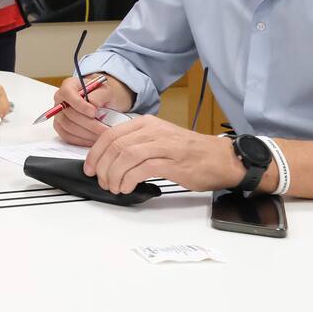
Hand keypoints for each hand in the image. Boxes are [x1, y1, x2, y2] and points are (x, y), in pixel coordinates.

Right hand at [51, 74, 133, 146]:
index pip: (67, 94)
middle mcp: (60, 100)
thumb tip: (93, 104)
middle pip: (69, 114)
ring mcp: (58, 115)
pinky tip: (94, 139)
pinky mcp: (60, 128)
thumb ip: (99, 95)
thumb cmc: (100, 95)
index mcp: (68, 86)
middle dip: (88, 123)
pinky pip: (68, 137)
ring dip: (87, 133)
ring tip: (102, 135)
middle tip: (104, 129)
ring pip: (68, 127)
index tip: (94, 112)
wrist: (100, 103)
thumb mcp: (105, 90)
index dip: (79, 104)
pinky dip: (82, 140)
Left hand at [83, 115, 245, 193]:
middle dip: (102, 166)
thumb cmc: (190, 153)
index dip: (95, 153)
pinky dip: (128, 179)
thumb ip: (137, 144)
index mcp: (146, 124)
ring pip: (125, 155)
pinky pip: (141, 168)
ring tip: (115, 187)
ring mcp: (163, 145)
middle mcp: (153, 130)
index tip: (90, 168)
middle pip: (115, 145)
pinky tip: (127, 187)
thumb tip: (109, 159)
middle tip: (101, 181)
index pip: (110, 135)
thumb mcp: (159, 140)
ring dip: (113, 175)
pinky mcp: (173, 162)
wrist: (222, 159)